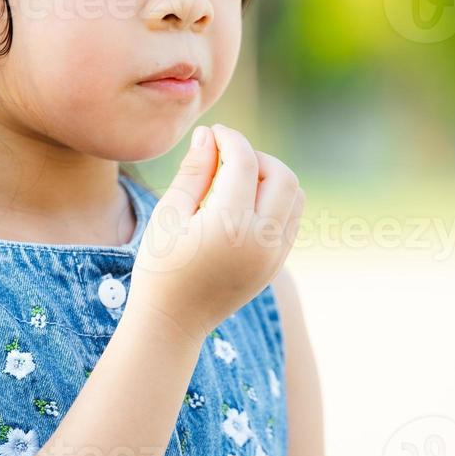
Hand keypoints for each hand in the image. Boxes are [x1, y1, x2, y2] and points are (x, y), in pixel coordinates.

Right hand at [127, 123, 303, 344]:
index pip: (245, 162)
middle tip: (226, 159)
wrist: (173, 323)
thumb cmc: (160, 266)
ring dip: (271, 177)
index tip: (213, 133)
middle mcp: (260, 240)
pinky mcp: (277, 264)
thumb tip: (210, 135)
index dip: (230, 139)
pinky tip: (244, 203)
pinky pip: (292, 218)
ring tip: (236, 181)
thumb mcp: (169, 215)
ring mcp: (274, 255)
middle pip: (281, 174)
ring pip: (294, 195)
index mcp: (228, 226)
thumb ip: (193, 172)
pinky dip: (276, 200)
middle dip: (256, 156)